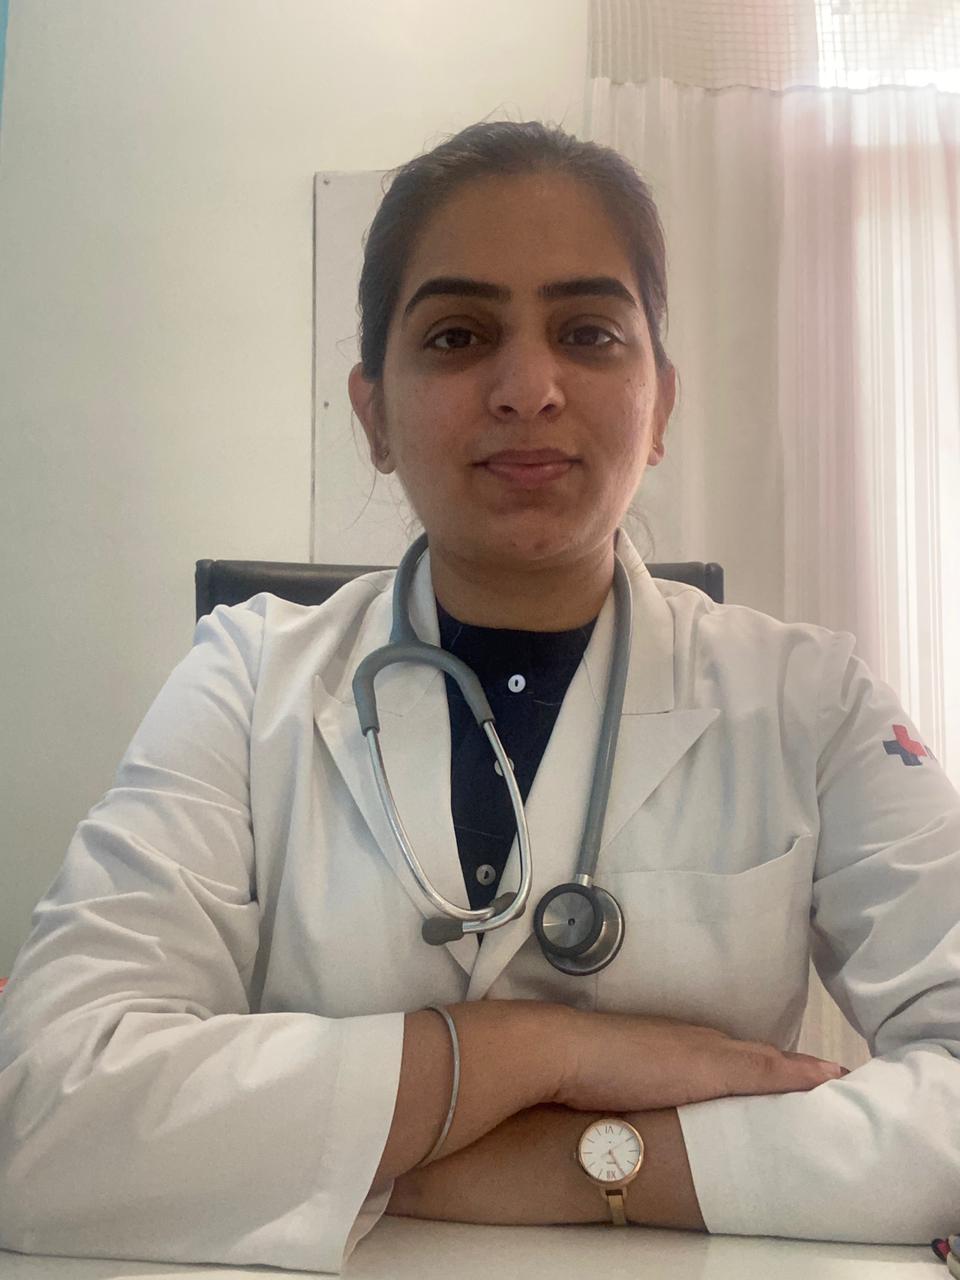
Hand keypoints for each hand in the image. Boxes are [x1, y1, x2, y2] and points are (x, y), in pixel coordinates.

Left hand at [552, 1009, 846, 1112]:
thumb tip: (824, 1068)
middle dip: (781, 1076)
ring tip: (771, 1104)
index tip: (838, 1082)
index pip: (768, 1057)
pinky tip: (706, 1106)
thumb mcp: (708, 1066)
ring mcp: (659, 1057)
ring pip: (714, 1070)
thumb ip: (759, 1069)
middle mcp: (689, 1043)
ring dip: (744, 1082)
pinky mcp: (633, 1075)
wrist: (560, 1055)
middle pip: (744, 1060)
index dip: (803, 1070)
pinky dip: (708, 1092)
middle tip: (817, 1095)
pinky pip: (685, 1083)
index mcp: (711, 1042)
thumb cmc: (635, 1062)